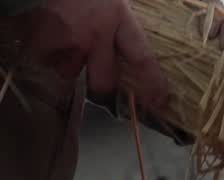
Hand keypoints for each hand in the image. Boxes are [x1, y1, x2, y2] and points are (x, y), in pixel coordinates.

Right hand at [21, 0, 168, 112]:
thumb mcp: (112, 1)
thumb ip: (118, 24)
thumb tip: (125, 52)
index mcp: (118, 17)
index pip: (142, 59)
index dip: (152, 85)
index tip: (160, 103)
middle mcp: (96, 34)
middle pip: (103, 82)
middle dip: (101, 88)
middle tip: (98, 84)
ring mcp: (67, 40)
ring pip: (68, 71)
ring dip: (66, 61)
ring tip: (62, 38)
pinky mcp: (40, 40)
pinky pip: (43, 60)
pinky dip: (43, 52)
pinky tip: (44, 34)